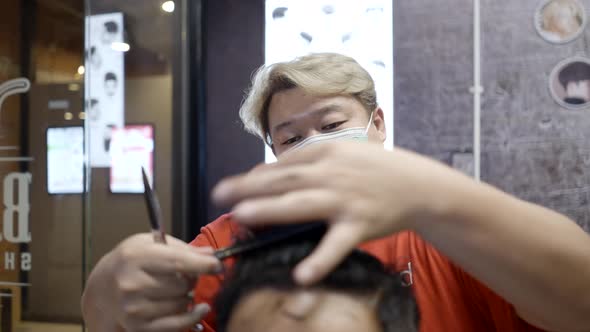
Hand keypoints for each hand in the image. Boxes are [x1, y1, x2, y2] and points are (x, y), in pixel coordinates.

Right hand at [82, 233, 221, 331]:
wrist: (104, 286)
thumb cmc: (131, 261)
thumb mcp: (151, 244)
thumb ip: (181, 249)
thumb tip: (209, 254)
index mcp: (136, 257)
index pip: (177, 262)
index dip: (203, 264)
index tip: (217, 265)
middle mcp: (132, 283)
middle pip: (182, 284)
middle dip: (193, 278)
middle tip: (187, 275)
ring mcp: (134, 307)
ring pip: (182, 303)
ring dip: (188, 295)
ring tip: (178, 288)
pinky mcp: (138, 326)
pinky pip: (176, 324)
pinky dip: (192, 317)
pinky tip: (199, 308)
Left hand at [213, 141, 463, 284]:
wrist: (418, 185)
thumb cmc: (375, 169)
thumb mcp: (343, 154)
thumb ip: (309, 159)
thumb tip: (271, 170)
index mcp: (326, 153)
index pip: (284, 164)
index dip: (255, 175)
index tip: (232, 185)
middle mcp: (332, 174)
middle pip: (284, 180)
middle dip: (249, 186)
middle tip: (220, 194)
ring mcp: (345, 199)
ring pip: (302, 205)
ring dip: (271, 209)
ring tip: (243, 215)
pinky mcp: (360, 225)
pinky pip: (337, 245)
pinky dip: (320, 260)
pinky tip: (302, 275)